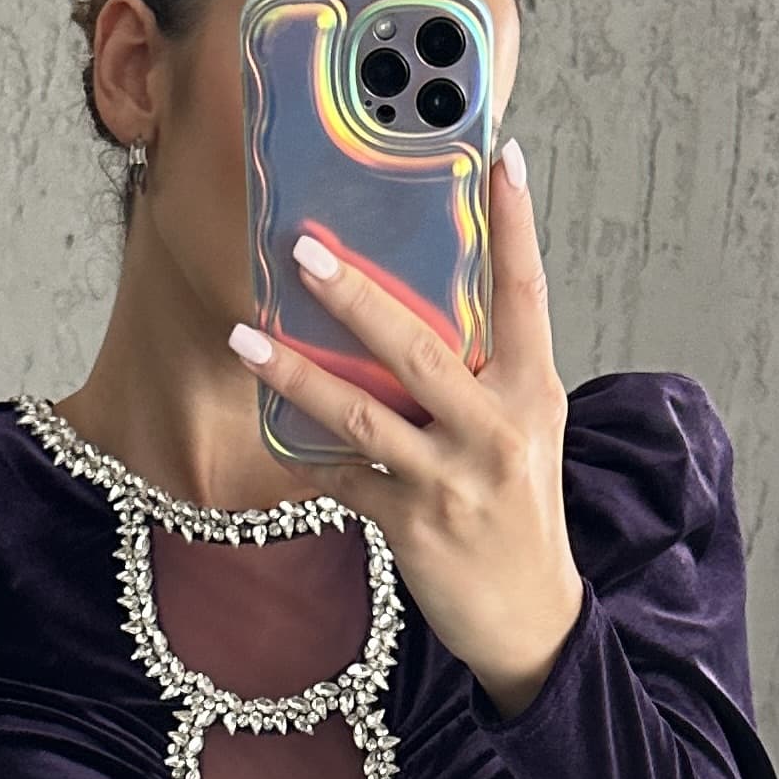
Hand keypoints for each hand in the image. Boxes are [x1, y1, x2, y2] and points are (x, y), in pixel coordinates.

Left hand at [229, 140, 583, 717]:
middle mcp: (498, 430)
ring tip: (244, 337)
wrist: (532, 620)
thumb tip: (412, 311)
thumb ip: (483, 376)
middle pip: (420, 348)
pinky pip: (343, 479)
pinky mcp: (413, 527)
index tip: (502, 158)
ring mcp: (453, 481)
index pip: (527, 293)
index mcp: (533, 392)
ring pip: (363, 415)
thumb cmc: (519, 514)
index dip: (516, 225)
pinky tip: (271, 429)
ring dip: (296, 374)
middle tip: (305, 250)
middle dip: (358, 296)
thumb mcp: (523, 432)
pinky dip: (307, 457)